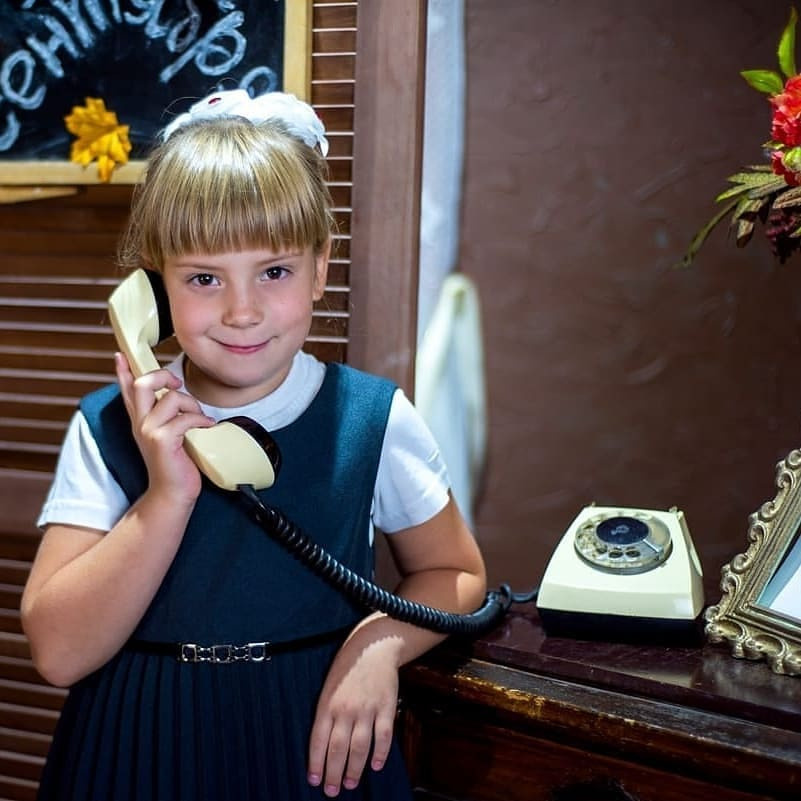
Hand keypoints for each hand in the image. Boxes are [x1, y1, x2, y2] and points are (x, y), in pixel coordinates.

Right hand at [115, 352, 213, 503]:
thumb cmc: (175, 464)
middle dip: (163, 376)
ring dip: (191, 404)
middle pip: (143, 383)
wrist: (172, 492)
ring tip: (199, 417)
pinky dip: (201, 420)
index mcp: (140, 420)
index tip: (121, 355)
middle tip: (177, 383)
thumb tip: (176, 396)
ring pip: (170, 398)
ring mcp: (149, 431)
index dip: (124, 371)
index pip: (128, 390)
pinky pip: (185, 418)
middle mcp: (140, 423)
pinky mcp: (162, 441)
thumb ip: (168, 416)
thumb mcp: (167, 435)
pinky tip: (206, 426)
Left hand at [307, 630, 402, 796]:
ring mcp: (367, 709)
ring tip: (350, 784)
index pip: (318, 740)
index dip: (316, 763)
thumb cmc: (347, 668)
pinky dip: (380, 753)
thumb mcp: (328, 687)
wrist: (373, 647)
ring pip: (359, 746)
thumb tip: (322, 745)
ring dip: (354, 769)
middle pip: (338, 748)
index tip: (314, 780)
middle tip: (332, 791)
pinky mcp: (386, 707)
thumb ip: (326, 713)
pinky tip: (375, 765)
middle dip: (334, 773)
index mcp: (327, 703)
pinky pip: (383, 735)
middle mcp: (346, 709)